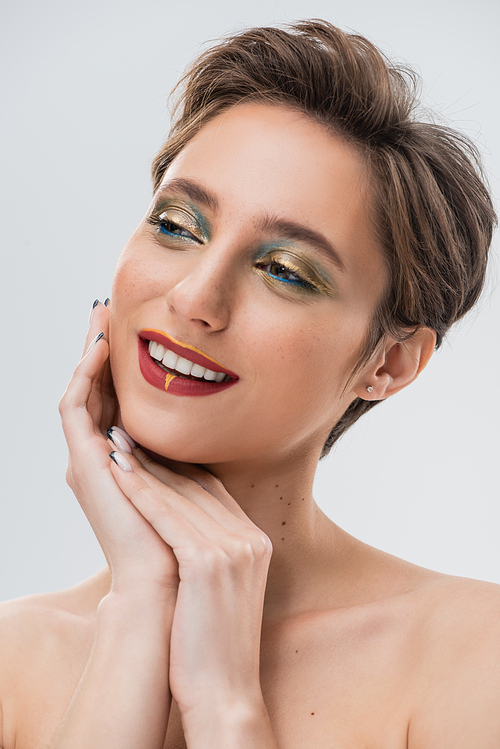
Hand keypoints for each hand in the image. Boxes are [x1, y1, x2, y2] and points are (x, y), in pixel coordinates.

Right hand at [59, 301, 177, 597]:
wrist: (169, 582)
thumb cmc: (184, 538)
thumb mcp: (186, 483)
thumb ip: (183, 457)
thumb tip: (205, 432)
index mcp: (121, 463)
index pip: (115, 402)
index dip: (120, 368)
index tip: (133, 332)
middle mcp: (98, 459)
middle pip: (94, 392)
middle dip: (100, 351)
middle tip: (106, 310)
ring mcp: (87, 461)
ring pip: (81, 392)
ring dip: (89, 353)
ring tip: (100, 315)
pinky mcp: (83, 463)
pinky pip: (75, 406)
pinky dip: (85, 374)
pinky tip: (101, 347)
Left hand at [109, 449, 272, 719]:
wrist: (226, 691)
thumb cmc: (215, 644)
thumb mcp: (225, 588)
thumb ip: (216, 550)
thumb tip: (184, 529)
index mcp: (257, 541)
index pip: (213, 492)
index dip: (179, 468)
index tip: (151, 451)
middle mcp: (250, 538)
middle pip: (197, 488)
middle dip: (159, 461)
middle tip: (128, 436)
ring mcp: (233, 549)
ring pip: (179, 497)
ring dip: (144, 468)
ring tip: (117, 446)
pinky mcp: (208, 563)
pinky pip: (167, 518)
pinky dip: (141, 493)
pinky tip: (120, 474)